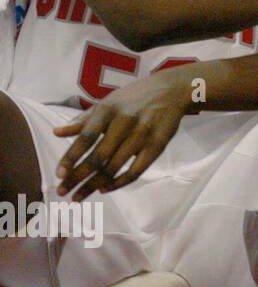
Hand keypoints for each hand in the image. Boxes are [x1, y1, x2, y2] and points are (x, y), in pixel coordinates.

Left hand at [53, 69, 192, 201]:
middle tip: (63, 192)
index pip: (86, 138)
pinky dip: (119, 182)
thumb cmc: (134, 98)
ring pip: (115, 166)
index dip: (71, 157)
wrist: (171, 90)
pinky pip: (136, 170)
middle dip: (78, 177)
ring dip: (95, 184)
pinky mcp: (158, 145)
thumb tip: (56, 133)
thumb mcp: (108, 103)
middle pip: (98, 156)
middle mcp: (124, 122)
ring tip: (79, 196)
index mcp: (108, 110)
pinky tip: (105, 188)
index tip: (59, 174)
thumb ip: (83, 120)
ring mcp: (142, 135)